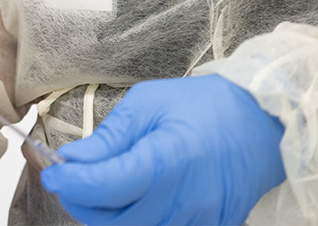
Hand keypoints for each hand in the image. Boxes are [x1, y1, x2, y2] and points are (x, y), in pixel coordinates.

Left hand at [39, 75, 285, 225]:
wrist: (264, 122)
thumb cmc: (207, 106)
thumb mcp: (149, 104)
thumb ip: (109, 139)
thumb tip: (72, 161)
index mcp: (166, 162)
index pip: (103, 189)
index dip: (70, 185)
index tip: (54, 174)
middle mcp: (185, 202)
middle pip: (113, 222)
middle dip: (83, 203)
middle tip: (72, 180)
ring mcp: (201, 222)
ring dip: (109, 217)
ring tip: (102, 188)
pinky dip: (139, 221)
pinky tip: (133, 200)